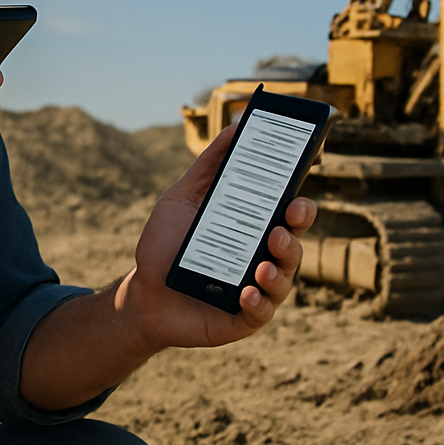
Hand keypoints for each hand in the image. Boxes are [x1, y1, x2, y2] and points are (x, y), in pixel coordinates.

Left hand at [119, 123, 316, 351]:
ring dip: (279, 269)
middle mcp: (263, 257)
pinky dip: (259, 303)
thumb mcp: (182, 198)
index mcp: (256, 228)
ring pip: (284, 280)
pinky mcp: (242, 319)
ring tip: (263, 262)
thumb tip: (236, 126)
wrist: (142, 293)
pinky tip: (247, 292)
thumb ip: (209, 165)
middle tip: (284, 224)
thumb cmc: (166, 244)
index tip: (297, 196)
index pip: (289, 214)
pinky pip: (261, 313)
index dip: (300, 205)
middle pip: (294, 244)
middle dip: (296, 233)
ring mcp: (256, 288)